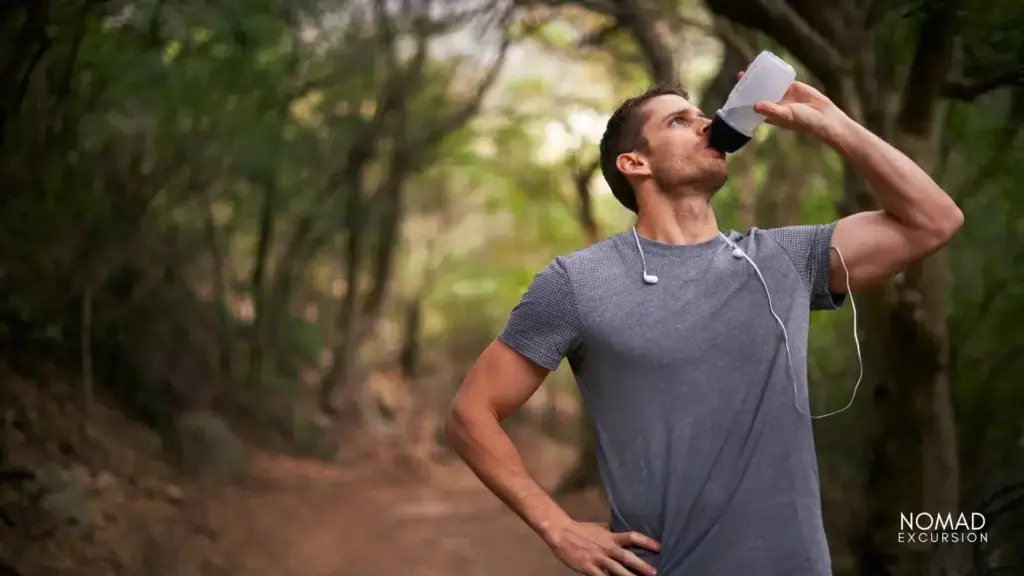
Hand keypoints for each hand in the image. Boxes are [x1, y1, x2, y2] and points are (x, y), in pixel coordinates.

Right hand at [546, 520, 660, 575]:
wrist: (562, 533)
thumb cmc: (581, 530)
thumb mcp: (600, 527)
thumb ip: (612, 532)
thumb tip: (623, 533)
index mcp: (610, 536)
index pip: (631, 537)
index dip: (645, 541)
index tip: (658, 547)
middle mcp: (607, 547)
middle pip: (627, 557)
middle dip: (641, 565)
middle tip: (654, 572)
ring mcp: (598, 559)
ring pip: (617, 570)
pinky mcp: (589, 568)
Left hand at [737, 71, 848, 140]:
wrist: (823, 115)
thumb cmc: (803, 121)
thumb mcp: (785, 115)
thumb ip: (771, 110)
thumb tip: (754, 105)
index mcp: (769, 114)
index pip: (752, 106)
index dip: (743, 100)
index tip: (735, 93)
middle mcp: (773, 104)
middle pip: (757, 93)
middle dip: (749, 85)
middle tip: (740, 75)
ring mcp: (782, 95)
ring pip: (767, 84)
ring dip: (759, 77)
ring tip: (749, 68)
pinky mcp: (791, 86)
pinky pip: (779, 78)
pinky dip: (773, 72)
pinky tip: (765, 65)